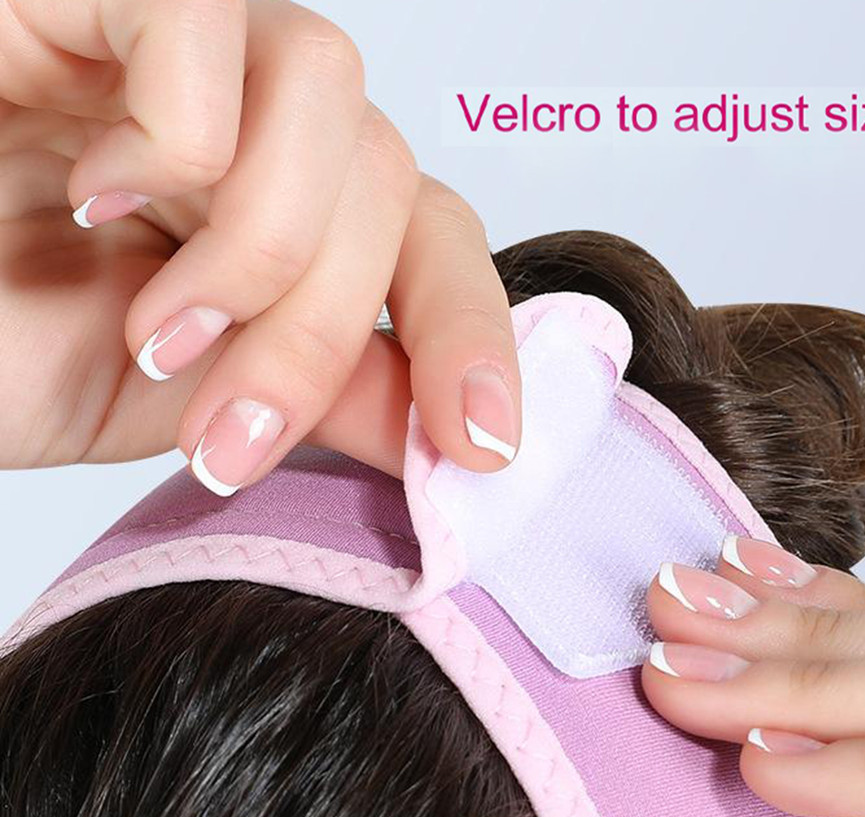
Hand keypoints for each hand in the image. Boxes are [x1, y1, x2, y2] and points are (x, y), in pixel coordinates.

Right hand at [0, 0, 519, 490]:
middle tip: (224, 432)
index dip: (474, 332)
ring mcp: (171, 50)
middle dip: (322, 332)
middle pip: (389, 185)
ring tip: (161, 334)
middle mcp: (252, 125)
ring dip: (264, 254)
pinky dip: (179, 137)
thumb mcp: (189, 403)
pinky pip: (203, 19)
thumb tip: (448, 436)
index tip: (482, 443)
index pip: (433, 237)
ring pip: (331, 100)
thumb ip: (325, 396)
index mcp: (285, 214)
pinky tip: (99, 196)